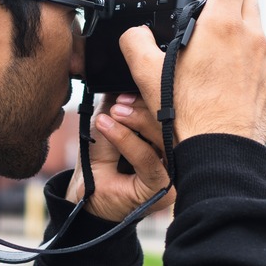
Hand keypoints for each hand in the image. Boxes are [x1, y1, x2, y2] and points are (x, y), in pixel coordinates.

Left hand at [66, 93, 176, 221]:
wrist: (86, 194)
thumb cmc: (102, 159)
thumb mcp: (111, 120)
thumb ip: (121, 100)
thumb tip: (127, 71)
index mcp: (171, 134)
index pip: (170, 109)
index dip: (152, 93)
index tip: (132, 81)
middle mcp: (178, 152)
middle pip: (170, 121)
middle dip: (145, 105)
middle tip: (120, 101)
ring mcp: (175, 171)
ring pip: (162, 138)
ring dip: (135, 120)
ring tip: (113, 112)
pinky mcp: (164, 187)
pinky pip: (148, 158)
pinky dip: (126, 139)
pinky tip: (107, 125)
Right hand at [119, 0, 265, 144]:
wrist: (220, 153)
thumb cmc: (187, 116)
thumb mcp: (147, 74)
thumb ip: (135, 43)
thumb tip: (134, 34)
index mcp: (223, 26)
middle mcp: (252, 38)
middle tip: (201, 10)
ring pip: (254, 28)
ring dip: (233, 28)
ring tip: (207, 48)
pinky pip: (260, 59)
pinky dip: (242, 57)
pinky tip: (221, 78)